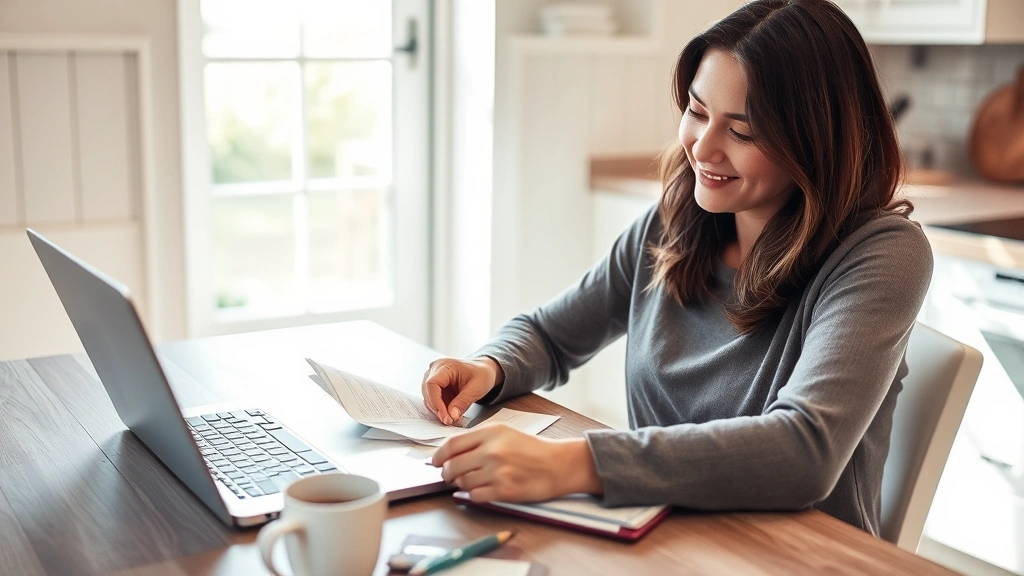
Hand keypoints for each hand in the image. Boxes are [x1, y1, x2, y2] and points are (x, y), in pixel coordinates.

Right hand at [421, 357, 502, 424]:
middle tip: (449, 420)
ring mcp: (434, 376)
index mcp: (445, 365)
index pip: (432, 384)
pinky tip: (449, 412)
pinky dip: (440, 407)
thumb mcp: (477, 388)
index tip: (445, 416)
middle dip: (438, 408)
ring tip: (451, 417)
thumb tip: (452, 415)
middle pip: (428, 392)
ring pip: (428, 397)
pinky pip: (432, 399)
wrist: (483, 370)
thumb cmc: (481, 374)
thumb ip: (463, 402)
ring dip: (438, 409)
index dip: (436, 402)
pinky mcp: (435, 385)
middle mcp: (436, 369)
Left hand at [431, 423, 602, 501]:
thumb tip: (450, 454)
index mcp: (491, 433)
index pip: (452, 445)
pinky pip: (475, 496)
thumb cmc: (531, 449)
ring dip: (462, 485)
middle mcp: (492, 451)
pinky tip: (483, 489)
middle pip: (452, 466)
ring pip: (462, 483)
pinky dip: (474, 495)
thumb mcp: (504, 433)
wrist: (558, 465)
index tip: (435, 462)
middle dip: (447, 474)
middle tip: (450, 476)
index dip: (438, 456)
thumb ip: (478, 440)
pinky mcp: (504, 491)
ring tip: (473, 481)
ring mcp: (497, 472)